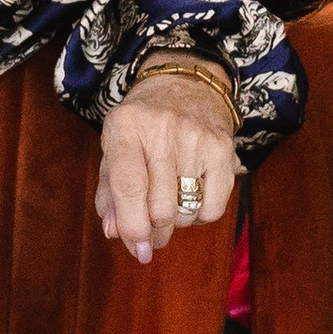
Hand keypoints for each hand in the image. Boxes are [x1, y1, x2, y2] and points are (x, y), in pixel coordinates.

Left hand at [97, 72, 237, 265]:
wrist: (185, 85)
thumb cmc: (141, 127)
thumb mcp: (113, 150)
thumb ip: (109, 194)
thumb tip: (115, 233)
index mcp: (125, 127)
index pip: (129, 186)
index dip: (131, 225)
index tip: (136, 248)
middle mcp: (162, 130)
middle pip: (160, 206)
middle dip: (153, 233)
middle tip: (150, 238)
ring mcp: (196, 139)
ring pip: (185, 211)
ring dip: (175, 224)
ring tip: (168, 208)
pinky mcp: (224, 149)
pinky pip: (213, 208)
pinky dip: (199, 217)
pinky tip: (191, 199)